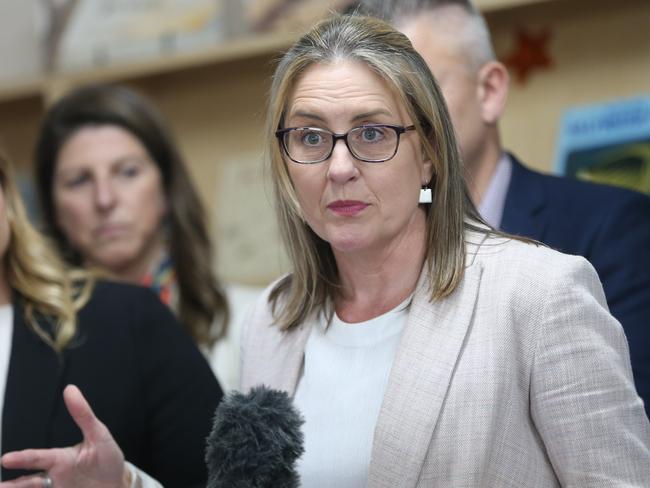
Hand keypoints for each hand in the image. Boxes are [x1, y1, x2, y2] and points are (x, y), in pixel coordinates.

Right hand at [0, 385, 130, 487]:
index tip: (7, 459)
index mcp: (61, 458)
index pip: (39, 458)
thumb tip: (70, 390)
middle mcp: (55, 475)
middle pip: (30, 480)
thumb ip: (84, 415)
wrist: (118, 485)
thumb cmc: (107, 459)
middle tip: (1, 486)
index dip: (23, 458)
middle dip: (14, 484)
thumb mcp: (99, 435)